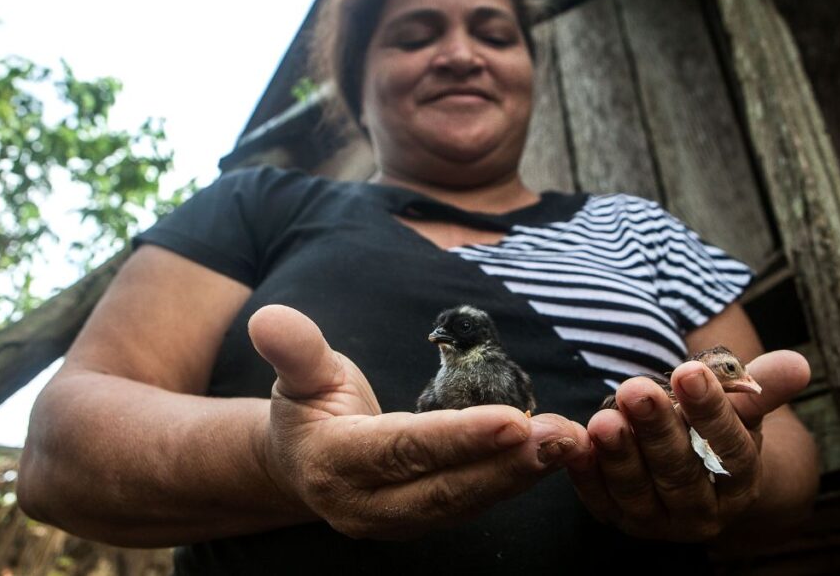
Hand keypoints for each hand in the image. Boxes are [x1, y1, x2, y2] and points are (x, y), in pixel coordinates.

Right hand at [248, 304, 590, 539]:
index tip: (512, 419)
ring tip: (570, 443)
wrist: (299, 467)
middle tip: (562, 435)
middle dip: (508, 464)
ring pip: (467, 502)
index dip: (458, 437)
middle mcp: (368, 506)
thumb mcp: (297, 377)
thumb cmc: (305, 411)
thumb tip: (270, 318)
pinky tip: (551, 455)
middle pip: (445, 488)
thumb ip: (295, 351)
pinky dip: (514, 480)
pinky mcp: (425, 521)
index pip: (404, 450)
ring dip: (522, 475)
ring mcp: (398, 522)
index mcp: (336, 464)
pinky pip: (473, 503)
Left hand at [568, 350, 809, 541]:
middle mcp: (702, 511)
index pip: (731, 450)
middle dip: (656, 429)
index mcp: (740, 482)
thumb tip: (797, 365)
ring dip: (619, 453)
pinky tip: (575, 439)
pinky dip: (585, 471)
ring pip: (638, 490)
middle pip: (680, 472)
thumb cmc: (716, 427)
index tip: (690, 372)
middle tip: (636, 389)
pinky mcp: (616, 517)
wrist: (691, 468)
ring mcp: (657, 520)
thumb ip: (760, 386)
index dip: (711, 412)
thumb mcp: (741, 407)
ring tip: (605, 418)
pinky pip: (598, 498)